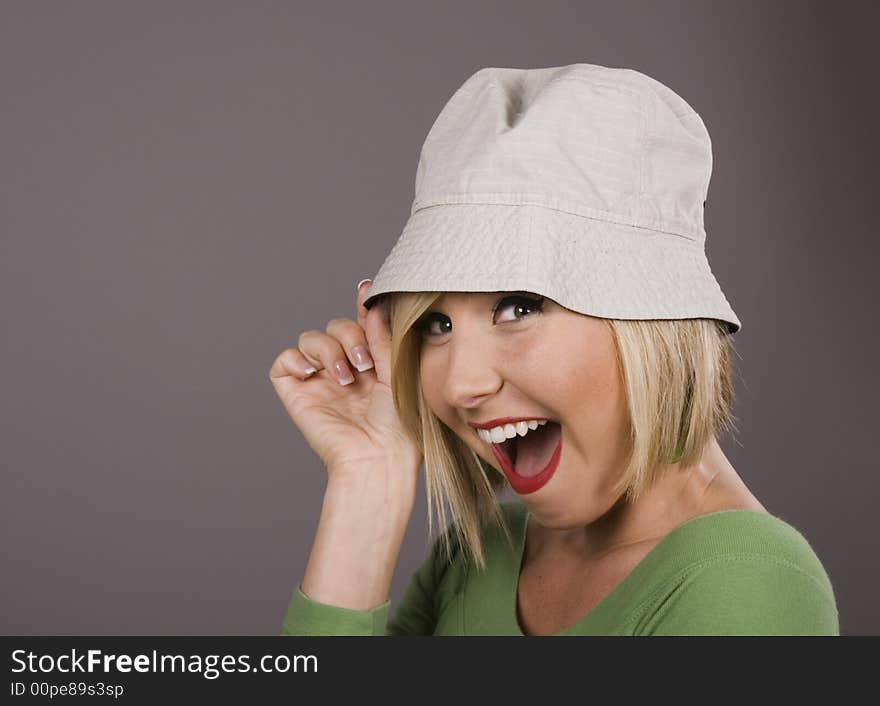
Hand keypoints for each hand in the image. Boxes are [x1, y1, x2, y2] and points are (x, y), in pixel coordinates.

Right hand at [268, 281, 421, 481]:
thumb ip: (381, 334)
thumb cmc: (398, 423)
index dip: (363, 306)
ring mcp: (319, 380)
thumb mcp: (396, 370)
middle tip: (366, 365)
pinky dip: (296, 360)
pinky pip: (284, 361)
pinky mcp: (297, 393)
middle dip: (351, 337)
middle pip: (336, 326)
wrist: (379, 456)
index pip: (361, 323)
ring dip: (329, 350)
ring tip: (347, 378)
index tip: (368, 289)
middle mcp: (344, 368)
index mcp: (372, 362)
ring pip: (311, 338)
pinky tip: (314, 375)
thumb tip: (370, 295)